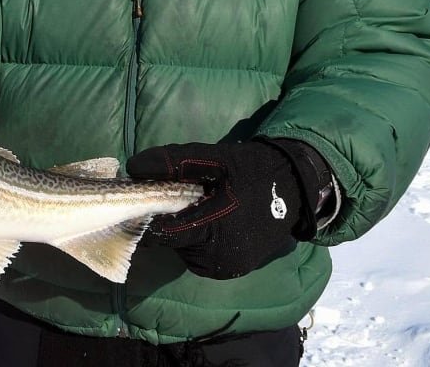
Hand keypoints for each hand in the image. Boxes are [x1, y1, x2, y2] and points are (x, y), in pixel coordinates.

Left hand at [127, 139, 313, 278]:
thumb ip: (173, 162)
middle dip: (164, 219)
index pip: (160, 233)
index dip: (142, 216)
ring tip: (196, 205)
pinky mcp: (232, 270)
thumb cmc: (253, 170)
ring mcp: (226, 268)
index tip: (135, 199)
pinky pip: (199, 255)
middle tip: (173, 195)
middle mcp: (218, 258)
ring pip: (182, 250)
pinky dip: (196, 238)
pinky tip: (208, 218)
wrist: (296, 189)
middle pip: (170, 241)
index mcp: (214, 229)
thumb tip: (133, 166)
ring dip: (181, 229)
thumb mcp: (214, 159)